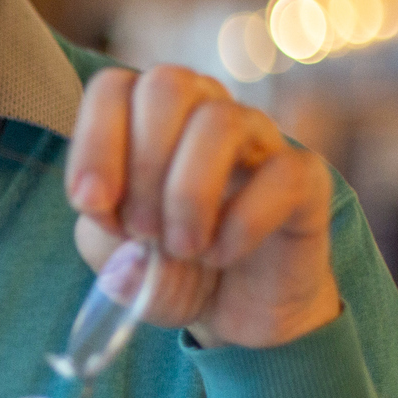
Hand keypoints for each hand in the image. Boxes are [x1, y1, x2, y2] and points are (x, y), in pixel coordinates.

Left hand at [64, 66, 341, 349]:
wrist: (235, 312)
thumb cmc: (169, 268)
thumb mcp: (119, 263)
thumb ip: (108, 253)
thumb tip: (128, 259)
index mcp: (147, 119)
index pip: (113, 86)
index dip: (94, 144)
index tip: (93, 205)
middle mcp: (204, 112)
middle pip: (167, 85)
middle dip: (142, 165)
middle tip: (141, 230)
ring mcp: (259, 139)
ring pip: (221, 122)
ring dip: (187, 195)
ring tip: (182, 249)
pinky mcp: (305, 178)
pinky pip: (281, 174)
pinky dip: (242, 224)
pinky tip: (223, 255)